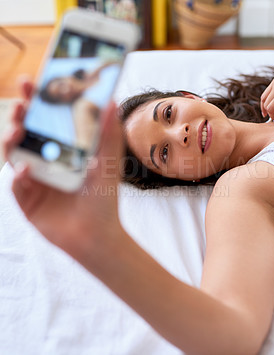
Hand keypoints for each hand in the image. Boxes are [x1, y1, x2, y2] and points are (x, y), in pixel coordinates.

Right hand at [2, 78, 123, 258]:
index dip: (37, 101)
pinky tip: (27, 170)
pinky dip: (19, 175)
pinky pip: (16, 184)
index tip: (33, 81)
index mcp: (63, 150)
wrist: (97, 235)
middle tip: (23, 102)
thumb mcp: (109, 164)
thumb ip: (109, 134)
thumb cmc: (103, 198)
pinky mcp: (26, 200)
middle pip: (26, 133)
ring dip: (12, 140)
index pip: (46, 121)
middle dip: (21, 115)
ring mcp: (34, 179)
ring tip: (19, 130)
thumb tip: (111, 100)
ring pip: (14, 154)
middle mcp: (45, 161)